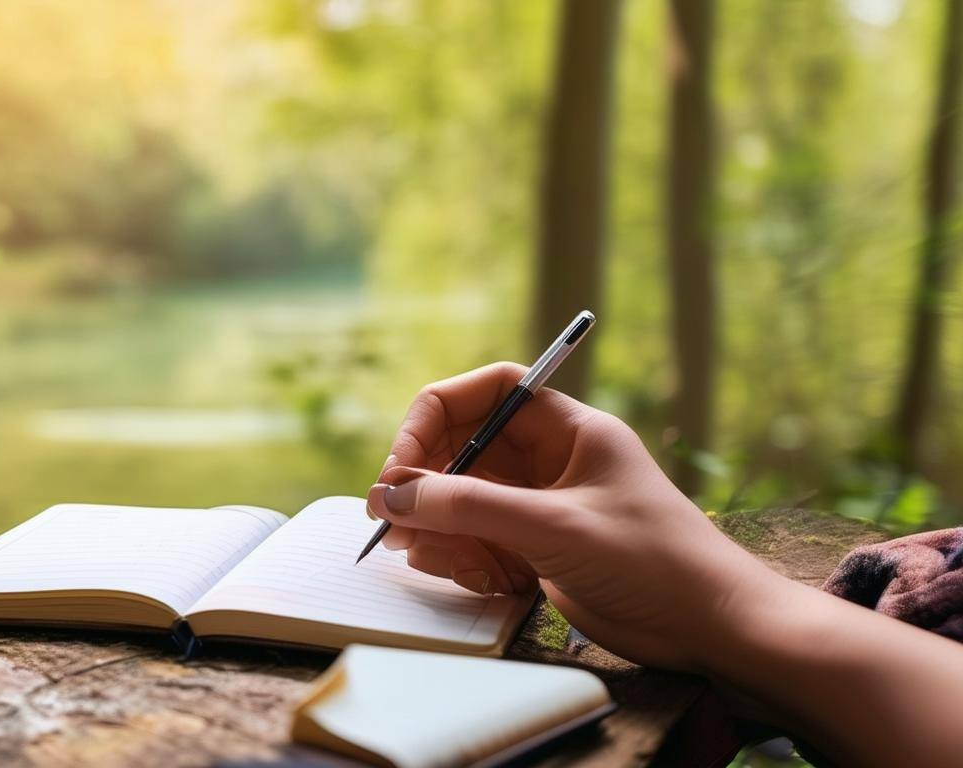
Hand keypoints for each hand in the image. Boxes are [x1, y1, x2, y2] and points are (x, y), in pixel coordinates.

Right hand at [366, 362, 783, 670]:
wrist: (711, 630)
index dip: (437, 415)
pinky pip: (479, 541)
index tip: (403, 460)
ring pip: (464, 501)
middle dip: (425, 481)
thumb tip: (393, 495)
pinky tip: (460, 573)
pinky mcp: (538, 552)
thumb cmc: (654, 562)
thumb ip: (470, 507)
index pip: (490, 393)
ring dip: (434, 524)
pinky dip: (458, 555)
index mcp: (568, 430)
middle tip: (389, 515)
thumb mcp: (554, 526)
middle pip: (465, 449)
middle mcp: (550, 463)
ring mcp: (542, 509)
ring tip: (416, 551)